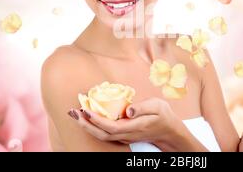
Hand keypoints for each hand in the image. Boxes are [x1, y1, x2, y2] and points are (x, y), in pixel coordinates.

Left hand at [69, 98, 186, 149]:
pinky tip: (87, 117)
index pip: (111, 126)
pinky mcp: (122, 135)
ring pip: (101, 135)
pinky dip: (93, 126)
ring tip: (75, 114)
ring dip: (86, 126)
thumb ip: (143, 107)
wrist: (169, 132)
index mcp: (134, 127)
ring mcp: (124, 136)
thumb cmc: (164, 116)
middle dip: (85, 124)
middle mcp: (126, 134)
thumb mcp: (158, 106)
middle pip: (101, 134)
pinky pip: (104, 133)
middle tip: (73, 112)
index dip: (97, 120)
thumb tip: (128, 109)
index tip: (86, 110)